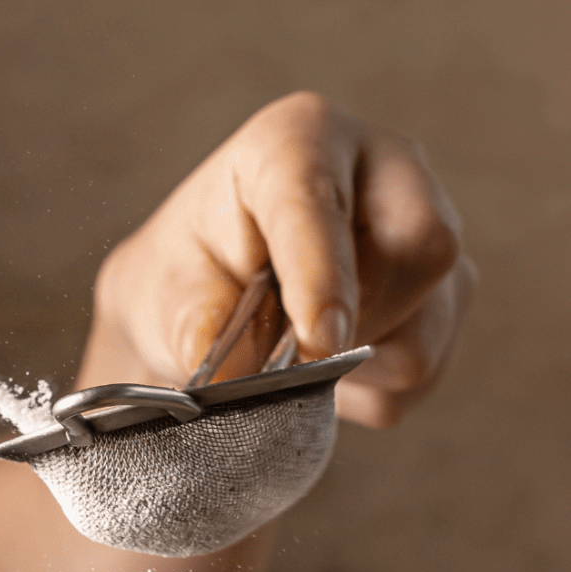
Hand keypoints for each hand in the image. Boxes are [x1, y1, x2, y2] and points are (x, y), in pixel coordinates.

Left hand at [78, 92, 472, 426]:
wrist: (208, 308)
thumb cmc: (186, 282)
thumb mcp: (164, 298)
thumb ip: (197, 328)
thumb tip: (239, 373)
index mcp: (297, 141)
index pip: (324, 200)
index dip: (324, 276)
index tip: (317, 342)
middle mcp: (382, 166)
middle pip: (421, 245)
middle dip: (359, 321)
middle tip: (293, 359)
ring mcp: (427, 226)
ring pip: (431, 317)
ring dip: (361, 368)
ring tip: (299, 365)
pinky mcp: (446, 292)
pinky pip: (426, 367)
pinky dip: (372, 393)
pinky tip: (328, 376)